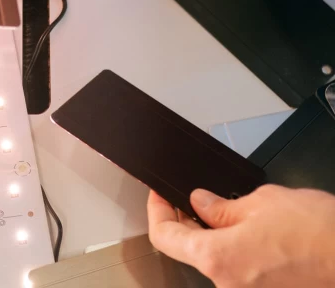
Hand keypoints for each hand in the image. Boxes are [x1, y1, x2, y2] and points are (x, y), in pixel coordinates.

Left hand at [148, 186, 334, 286]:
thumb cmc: (317, 232)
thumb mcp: (259, 202)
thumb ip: (220, 206)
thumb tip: (200, 203)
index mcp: (218, 259)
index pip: (164, 237)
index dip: (157, 210)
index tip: (160, 195)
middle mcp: (229, 285)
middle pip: (191, 251)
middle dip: (190, 222)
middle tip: (197, 199)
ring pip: (218, 262)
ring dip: (218, 238)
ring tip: (236, 214)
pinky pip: (241, 273)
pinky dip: (240, 253)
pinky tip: (256, 235)